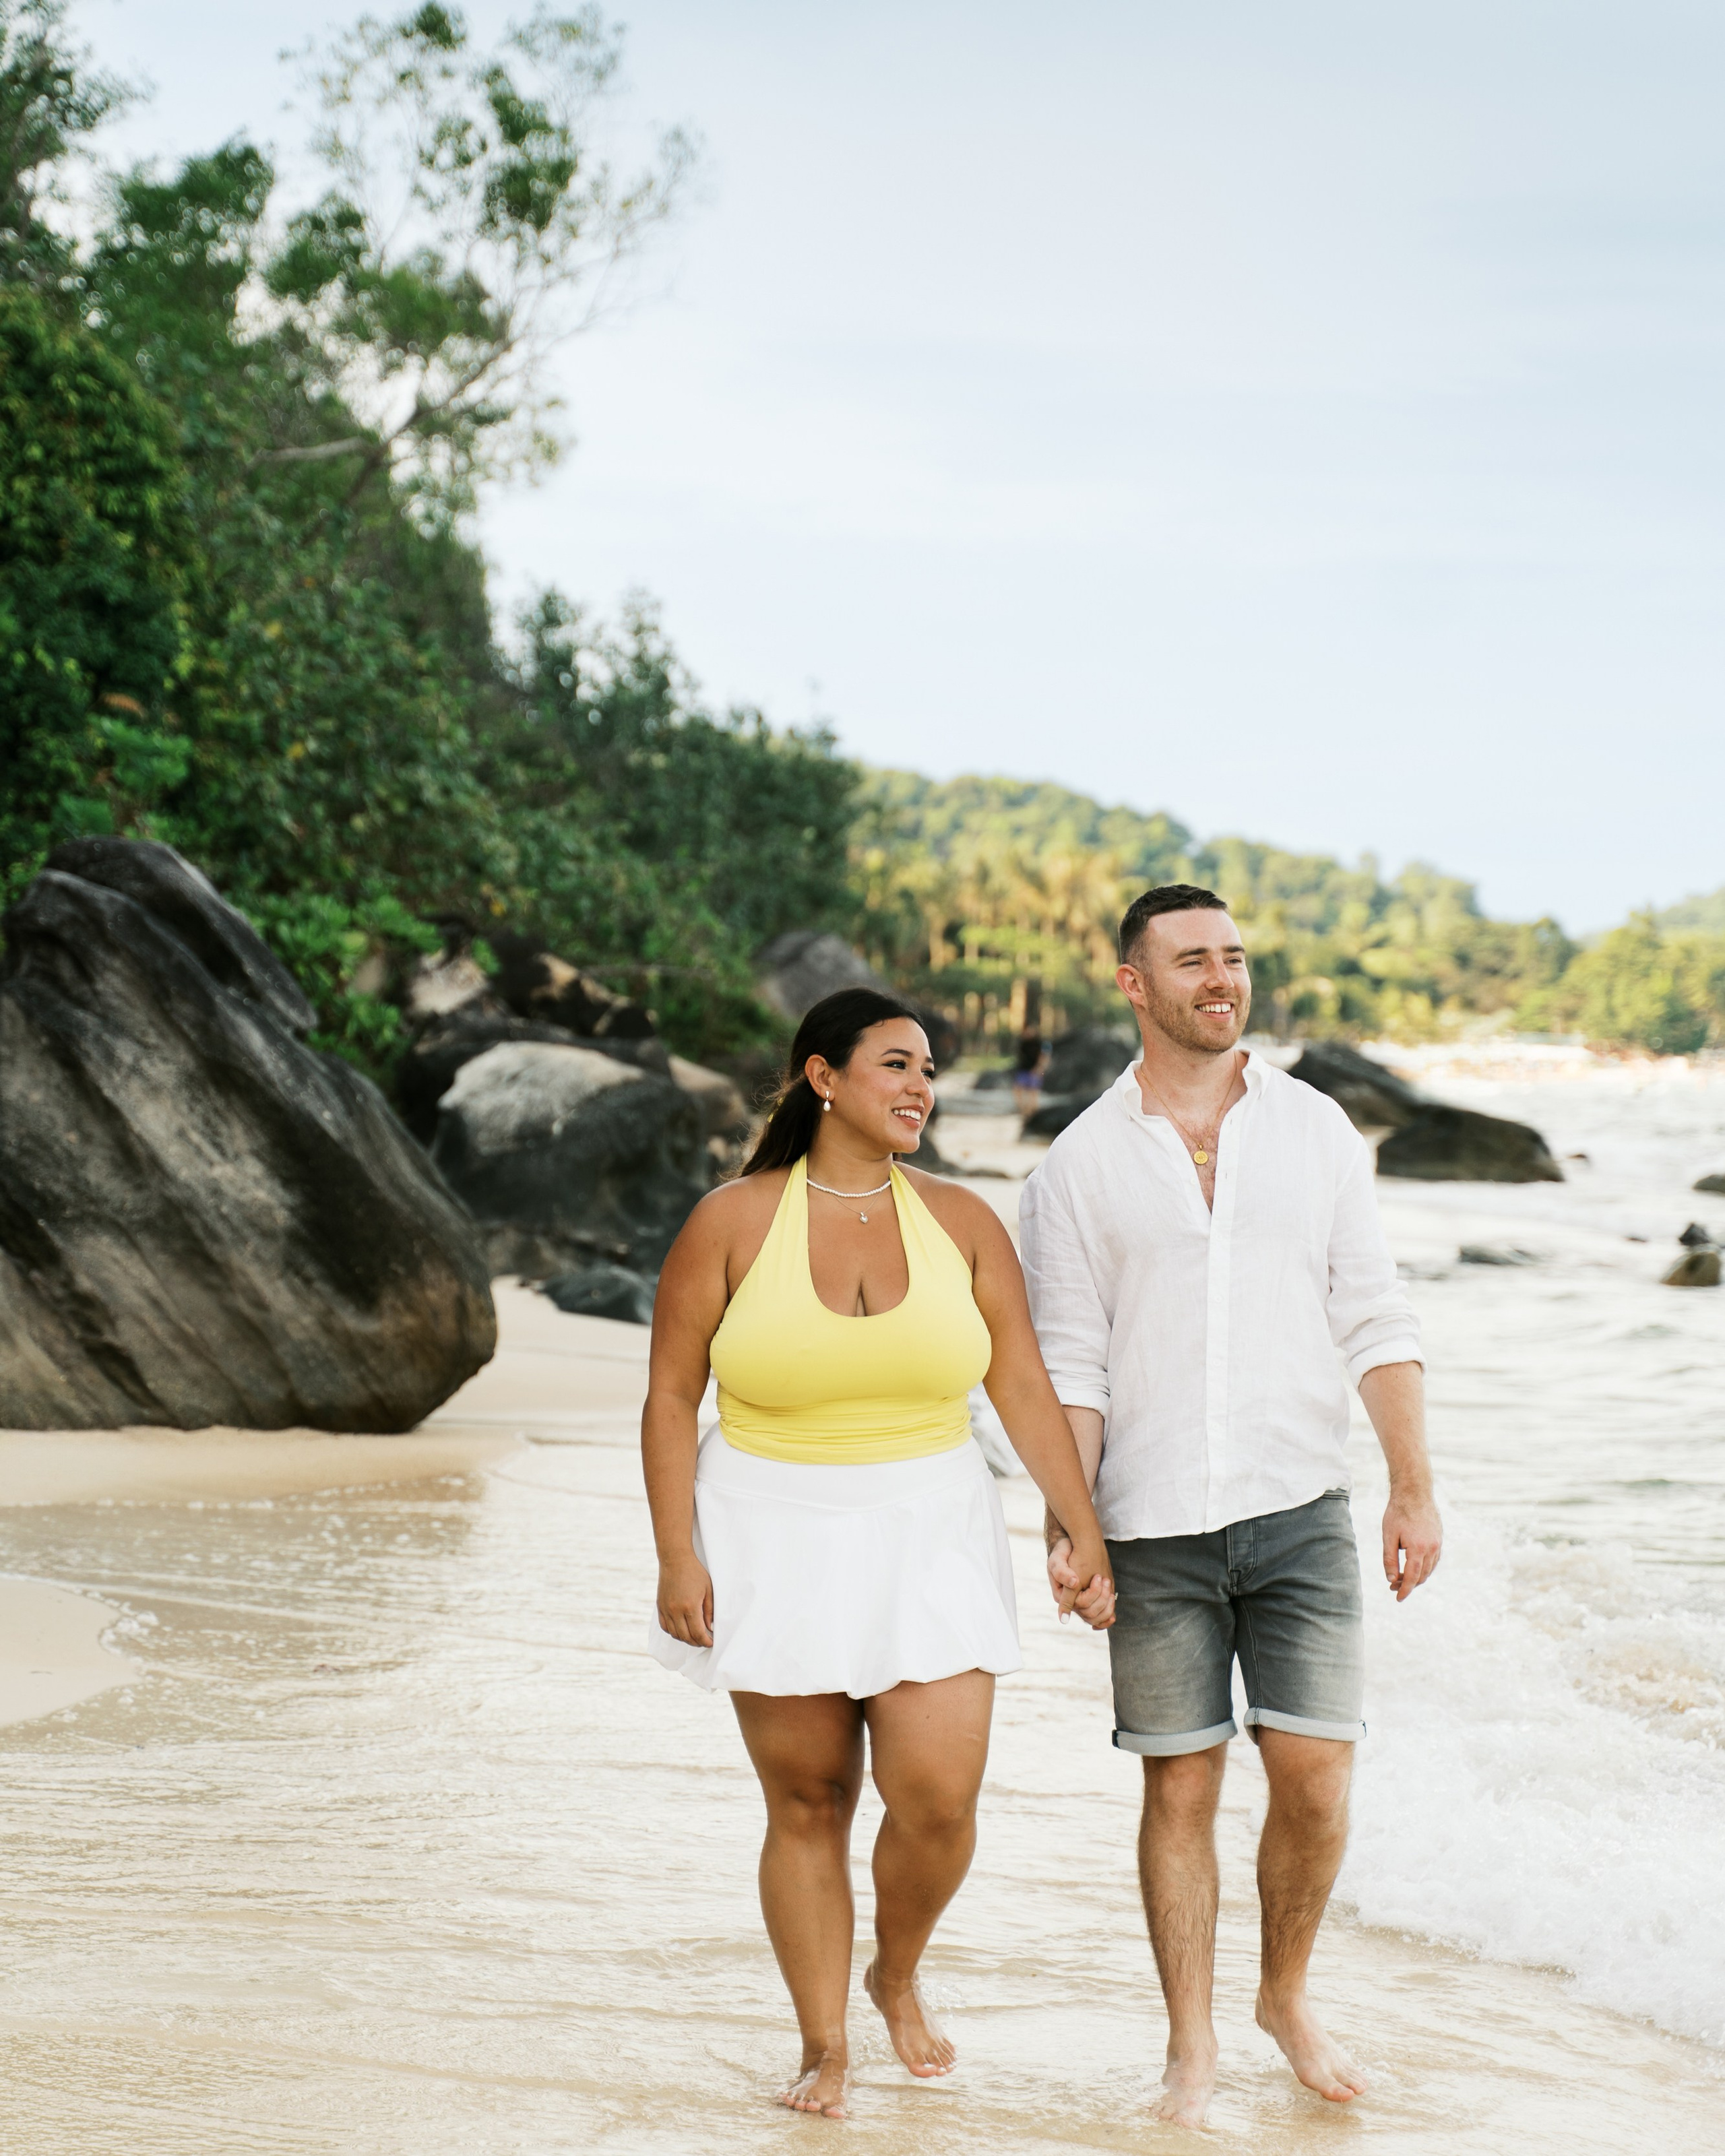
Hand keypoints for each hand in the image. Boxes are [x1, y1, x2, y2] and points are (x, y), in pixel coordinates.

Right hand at [657, 1551, 713, 1644]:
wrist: (675, 1560)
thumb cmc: (694, 1573)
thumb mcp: (708, 1590)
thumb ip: (710, 1611)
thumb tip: (710, 1628)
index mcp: (690, 1606)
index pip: (698, 1633)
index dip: (706, 1641)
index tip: (711, 1642)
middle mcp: (675, 1611)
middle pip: (686, 1637)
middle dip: (697, 1642)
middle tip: (705, 1641)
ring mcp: (666, 1610)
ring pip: (675, 1634)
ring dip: (685, 1639)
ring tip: (694, 1636)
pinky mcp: (660, 1607)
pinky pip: (665, 1627)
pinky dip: (674, 1632)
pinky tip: (682, 1630)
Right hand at [1047, 1534, 1115, 1628]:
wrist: (1069, 1548)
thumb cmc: (1062, 1553)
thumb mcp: (1057, 1560)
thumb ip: (1062, 1573)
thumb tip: (1074, 1583)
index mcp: (1061, 1596)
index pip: (1080, 1604)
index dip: (1093, 1594)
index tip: (1098, 1577)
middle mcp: (1071, 1602)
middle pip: (1089, 1614)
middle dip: (1102, 1598)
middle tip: (1105, 1579)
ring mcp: (1080, 1603)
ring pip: (1096, 1617)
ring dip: (1107, 1604)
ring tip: (1108, 1583)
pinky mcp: (1090, 1601)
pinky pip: (1100, 1616)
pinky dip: (1108, 1613)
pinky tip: (1112, 1601)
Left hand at [1382, 1487, 1441, 1601]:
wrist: (1415, 1491)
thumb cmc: (1398, 1512)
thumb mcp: (1388, 1535)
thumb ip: (1389, 1559)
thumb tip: (1390, 1579)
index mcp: (1418, 1549)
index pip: (1412, 1577)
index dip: (1404, 1590)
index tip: (1398, 1598)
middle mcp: (1432, 1549)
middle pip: (1421, 1576)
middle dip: (1408, 1584)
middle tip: (1392, 1586)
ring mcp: (1438, 1544)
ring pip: (1429, 1569)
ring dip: (1416, 1576)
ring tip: (1400, 1577)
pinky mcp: (1439, 1539)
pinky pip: (1433, 1560)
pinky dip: (1424, 1567)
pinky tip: (1413, 1566)